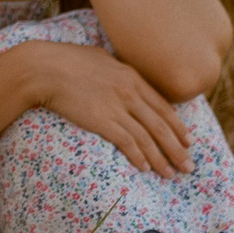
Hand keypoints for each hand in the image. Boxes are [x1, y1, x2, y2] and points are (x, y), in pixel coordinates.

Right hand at [18, 39, 190, 176]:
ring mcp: (116, 107)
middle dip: (178, 149)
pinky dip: (139, 156)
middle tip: (189, 166)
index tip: (189, 141)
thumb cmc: (66, 59)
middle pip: (162, 126)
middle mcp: (130, 92)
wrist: (44, 68)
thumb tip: (122, 74)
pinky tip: (145, 168)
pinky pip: (127, 142)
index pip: (164, 107)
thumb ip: (116, 70)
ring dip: (162, 159)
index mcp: (132, 77)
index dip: (179, 127)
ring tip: (171, 174)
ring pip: (148, 138)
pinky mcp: (101, 120)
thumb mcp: (100, 58)